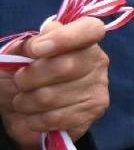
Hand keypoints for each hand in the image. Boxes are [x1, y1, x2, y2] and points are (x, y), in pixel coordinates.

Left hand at [0, 18, 109, 149]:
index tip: (34, 50)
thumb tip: (43, 40)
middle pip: (63, 66)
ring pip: (51, 97)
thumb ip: (30, 43)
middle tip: (19, 82)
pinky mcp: (93, 112)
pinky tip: (35, 116)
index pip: (90, 29)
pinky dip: (34, 120)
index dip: (63, 38)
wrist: (22, 112)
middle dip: (28, 78)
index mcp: (81, 39)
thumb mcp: (19, 55)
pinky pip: (54, 118)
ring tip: (24, 101)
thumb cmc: (22, 77)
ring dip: (26, 102)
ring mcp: (98, 87)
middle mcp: (96, 60)